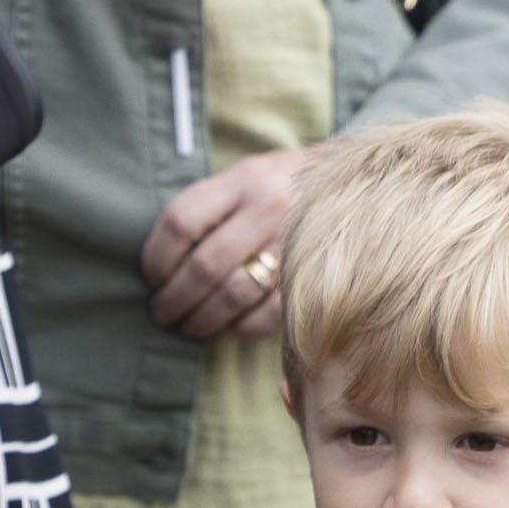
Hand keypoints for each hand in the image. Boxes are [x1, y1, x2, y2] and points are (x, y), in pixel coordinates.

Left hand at [143, 143, 325, 343]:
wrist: (357, 187)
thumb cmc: (283, 189)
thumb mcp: (246, 178)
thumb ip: (210, 209)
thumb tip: (163, 263)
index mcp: (243, 181)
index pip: (181, 222)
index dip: (156, 257)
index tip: (151, 277)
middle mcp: (268, 210)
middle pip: (203, 266)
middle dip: (174, 298)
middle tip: (162, 313)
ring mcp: (293, 247)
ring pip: (232, 296)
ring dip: (201, 319)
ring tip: (188, 326)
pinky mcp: (312, 280)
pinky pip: (266, 316)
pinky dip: (241, 329)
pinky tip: (229, 328)